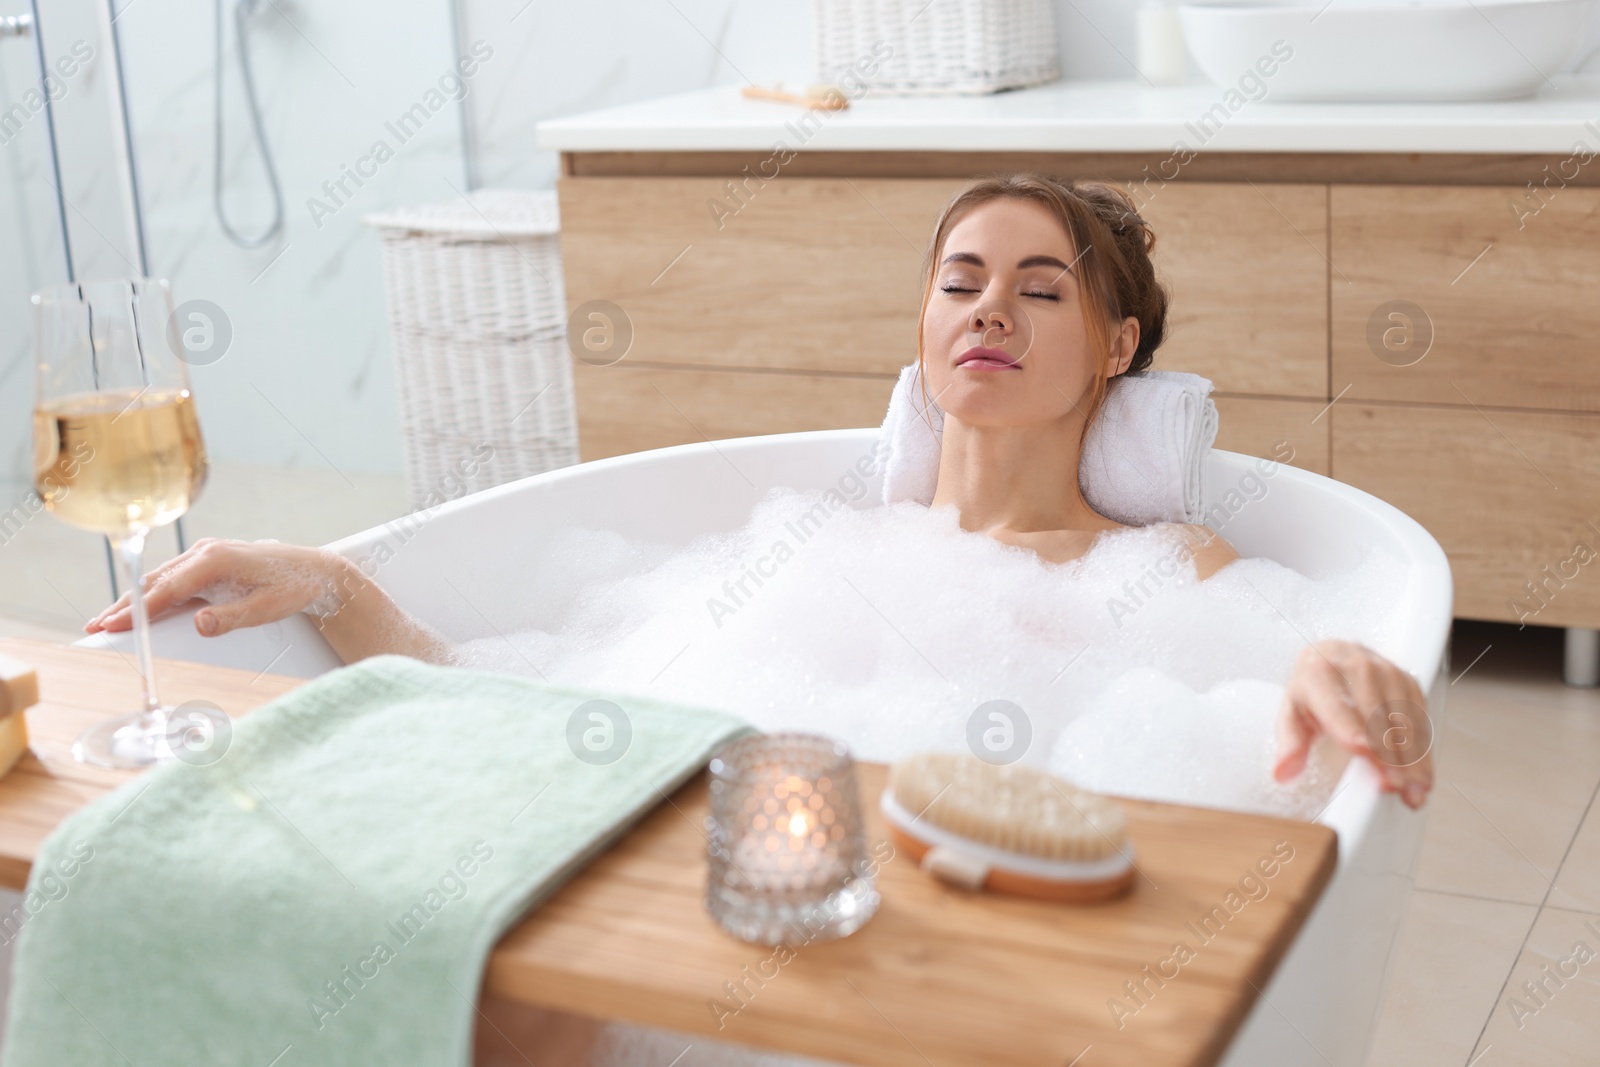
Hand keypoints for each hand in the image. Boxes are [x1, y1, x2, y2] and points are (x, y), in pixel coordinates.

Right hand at [84, 538, 349, 638]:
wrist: (315, 570)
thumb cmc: (293, 588)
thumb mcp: (266, 608)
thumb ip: (232, 618)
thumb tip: (198, 624)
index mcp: (215, 561)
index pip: (168, 590)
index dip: (138, 610)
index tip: (113, 626)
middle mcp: (205, 552)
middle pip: (155, 582)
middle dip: (125, 605)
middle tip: (97, 626)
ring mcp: (205, 554)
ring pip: (161, 578)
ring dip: (134, 598)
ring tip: (107, 619)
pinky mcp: (208, 561)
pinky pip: (173, 578)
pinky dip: (152, 592)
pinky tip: (138, 606)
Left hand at [1274, 638, 1433, 809]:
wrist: (1334, 655)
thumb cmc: (1312, 691)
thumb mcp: (1291, 714)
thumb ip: (1290, 743)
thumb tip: (1283, 772)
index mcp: (1319, 673)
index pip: (1337, 704)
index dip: (1351, 727)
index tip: (1364, 749)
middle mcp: (1355, 666)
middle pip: (1377, 716)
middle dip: (1387, 755)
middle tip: (1394, 786)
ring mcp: (1385, 671)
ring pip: (1404, 720)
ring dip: (1411, 758)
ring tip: (1413, 791)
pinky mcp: (1408, 681)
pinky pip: (1420, 720)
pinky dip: (1422, 751)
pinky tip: (1422, 777)